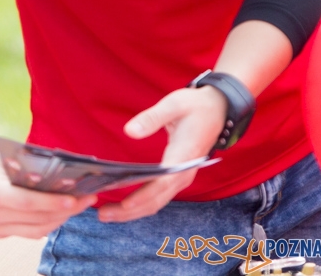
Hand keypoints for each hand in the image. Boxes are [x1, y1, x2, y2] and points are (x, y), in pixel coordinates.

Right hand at [0, 100, 95, 237]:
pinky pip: (30, 231)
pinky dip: (48, 222)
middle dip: (66, 210)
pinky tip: (61, 211)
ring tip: (79, 204)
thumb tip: (64, 173)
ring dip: (61, 218)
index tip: (75, 199)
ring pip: (38, 229)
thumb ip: (31, 166)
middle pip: (37, 218)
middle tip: (87, 197)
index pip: (27, 203)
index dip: (52, 203)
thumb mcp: (5, 154)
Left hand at [97, 86, 224, 221]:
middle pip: (157, 199)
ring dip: (134, 211)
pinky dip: (141, 203)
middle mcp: (184, 173)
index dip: (143, 196)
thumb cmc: (195, 106)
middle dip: (130, 211)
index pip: (163, 183)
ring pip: (158, 201)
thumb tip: (129, 131)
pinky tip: (123, 205)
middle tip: (102, 215)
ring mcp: (181, 177)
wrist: (218, 109)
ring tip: (107, 214)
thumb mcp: (174, 104)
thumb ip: (151, 118)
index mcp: (184, 156)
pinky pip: (159, 195)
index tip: (124, 205)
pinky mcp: (177, 176)